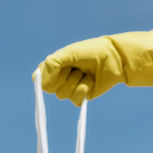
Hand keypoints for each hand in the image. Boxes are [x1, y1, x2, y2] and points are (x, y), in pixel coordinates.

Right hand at [34, 25, 152, 105]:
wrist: (114, 59)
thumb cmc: (91, 51)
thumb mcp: (68, 53)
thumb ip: (51, 65)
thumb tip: (38, 83)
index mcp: (54, 66)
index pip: (40, 78)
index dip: (48, 76)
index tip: (58, 68)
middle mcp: (60, 78)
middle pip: (50, 89)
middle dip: (64, 78)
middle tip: (75, 68)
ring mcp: (71, 88)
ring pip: (63, 96)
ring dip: (75, 82)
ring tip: (85, 73)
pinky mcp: (82, 96)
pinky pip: (75, 100)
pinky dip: (83, 90)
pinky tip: (91, 81)